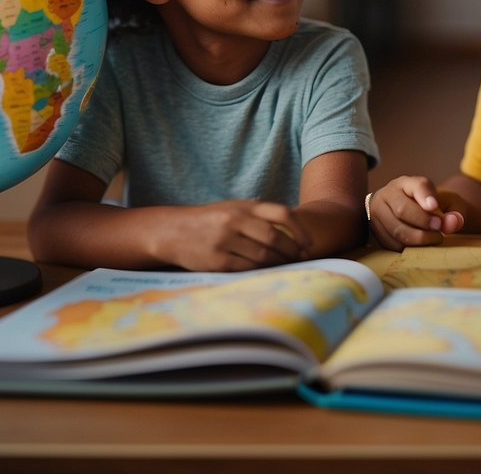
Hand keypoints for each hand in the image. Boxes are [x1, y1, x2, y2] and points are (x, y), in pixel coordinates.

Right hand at [151, 199, 313, 270]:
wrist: (171, 231)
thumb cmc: (208, 220)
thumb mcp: (231, 207)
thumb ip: (256, 212)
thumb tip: (289, 222)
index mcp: (243, 207)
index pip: (281, 213)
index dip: (300, 230)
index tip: (309, 244)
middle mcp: (235, 221)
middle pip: (275, 237)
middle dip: (292, 251)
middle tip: (299, 259)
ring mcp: (225, 241)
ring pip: (263, 255)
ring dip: (278, 263)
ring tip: (285, 266)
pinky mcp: (216, 260)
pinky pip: (246, 268)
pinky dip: (260, 271)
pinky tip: (266, 273)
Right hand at [367, 175, 463, 250]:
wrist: (409, 211)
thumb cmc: (432, 206)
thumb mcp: (447, 203)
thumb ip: (455, 212)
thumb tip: (451, 224)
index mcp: (406, 183)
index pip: (416, 185)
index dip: (425, 196)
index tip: (434, 206)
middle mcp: (388, 195)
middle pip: (402, 209)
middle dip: (423, 222)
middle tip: (439, 229)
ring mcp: (378, 213)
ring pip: (396, 229)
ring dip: (418, 238)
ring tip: (435, 238)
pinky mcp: (376, 231)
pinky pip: (392, 244)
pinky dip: (408, 248)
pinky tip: (421, 245)